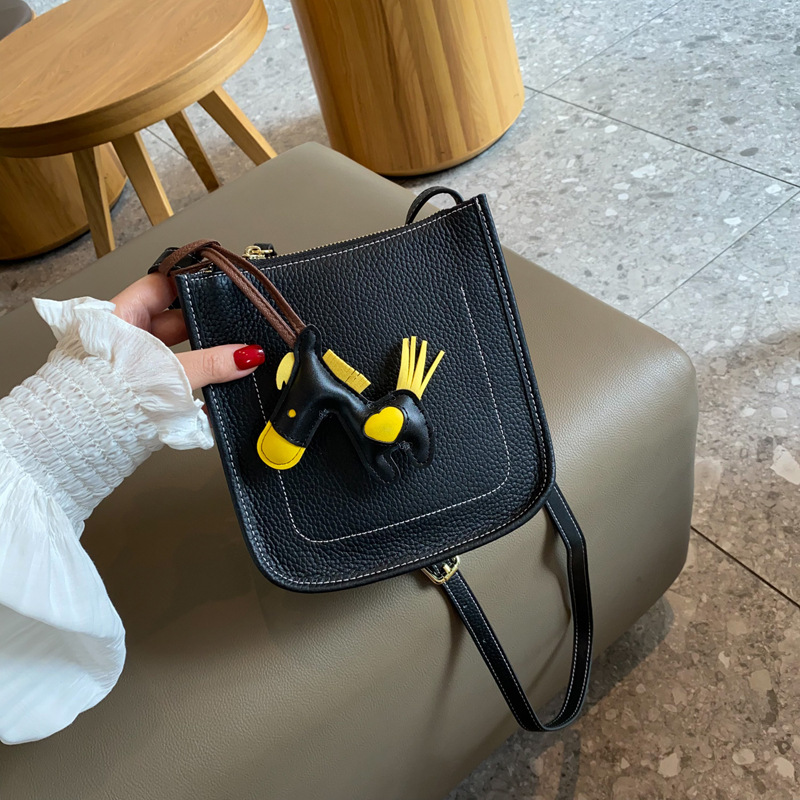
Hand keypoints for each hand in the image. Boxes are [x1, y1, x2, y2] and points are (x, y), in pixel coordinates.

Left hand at [111, 273, 264, 388]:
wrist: (84, 437)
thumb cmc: (102, 396)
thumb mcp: (165, 370)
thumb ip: (208, 363)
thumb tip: (246, 355)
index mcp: (121, 316)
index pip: (162, 285)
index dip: (191, 283)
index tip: (221, 285)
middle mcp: (128, 337)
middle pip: (178, 321)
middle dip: (206, 327)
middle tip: (235, 328)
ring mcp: (137, 364)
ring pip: (181, 353)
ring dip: (205, 360)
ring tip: (231, 363)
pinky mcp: (147, 390)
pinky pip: (181, 380)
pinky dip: (200, 385)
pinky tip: (220, 392)